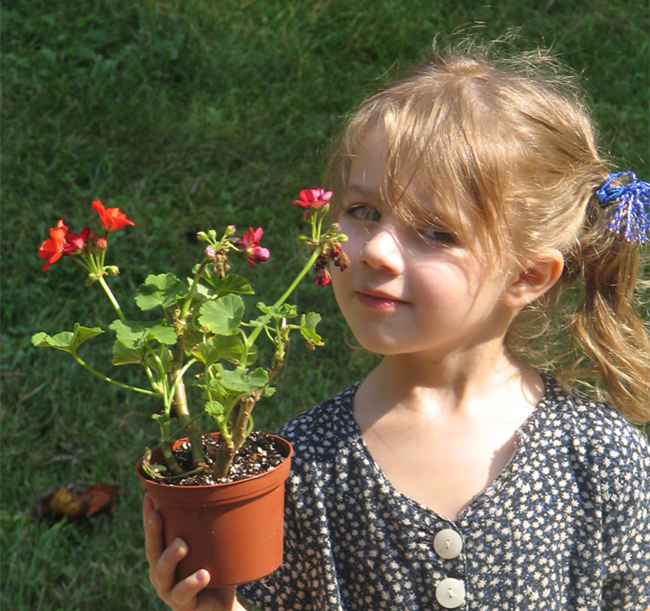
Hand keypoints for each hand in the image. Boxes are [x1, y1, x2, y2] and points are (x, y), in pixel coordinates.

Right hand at [143, 495, 241, 610]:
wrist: (221, 606)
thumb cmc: (216, 571)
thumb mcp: (212, 547)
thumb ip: (212, 527)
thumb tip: (226, 492)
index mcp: (165, 554)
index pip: (154, 532)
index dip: (149, 515)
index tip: (149, 496)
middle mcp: (161, 572)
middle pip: (152, 550)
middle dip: (153, 531)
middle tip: (157, 515)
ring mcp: (169, 590)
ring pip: (163, 573)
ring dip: (170, 557)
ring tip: (182, 545)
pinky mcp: (182, 605)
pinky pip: (184, 595)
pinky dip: (192, 583)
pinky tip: (203, 575)